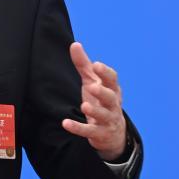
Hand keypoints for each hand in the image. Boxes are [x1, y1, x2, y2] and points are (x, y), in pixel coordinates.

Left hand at [62, 41, 126, 160]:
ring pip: (103, 115)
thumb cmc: (100, 101)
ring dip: (94, 111)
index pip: (112, 80)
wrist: (112, 133)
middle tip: (92, 86)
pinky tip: (65, 123)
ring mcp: (107, 120)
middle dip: (102, 92)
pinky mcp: (99, 134)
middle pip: (111, 97)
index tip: (96, 65)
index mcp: (112, 90)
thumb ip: (84, 65)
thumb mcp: (92, 82)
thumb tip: (75, 44)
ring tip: (84, 106)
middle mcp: (112, 104)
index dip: (105, 73)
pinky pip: (89, 131)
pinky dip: (78, 128)